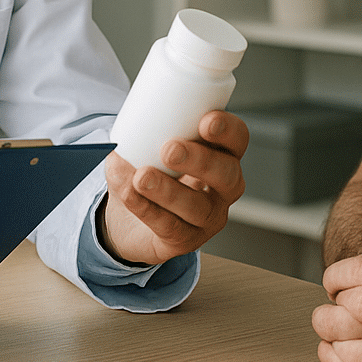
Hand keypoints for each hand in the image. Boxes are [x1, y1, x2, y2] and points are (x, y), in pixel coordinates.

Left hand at [99, 110, 247, 266]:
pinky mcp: (185, 240)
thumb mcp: (147, 148)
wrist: (129, 221)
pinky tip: (131, 194)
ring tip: (142, 178)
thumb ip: (142, 137)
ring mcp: (207, 217)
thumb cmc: (150, 174)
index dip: (228, 130)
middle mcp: (223, 188)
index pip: (237, 139)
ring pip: (197, 206)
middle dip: (201, 160)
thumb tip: (123, 136)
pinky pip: (169, 226)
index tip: (206, 121)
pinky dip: (147, 209)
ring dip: (168, 191)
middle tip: (170, 150)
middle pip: (227, 174)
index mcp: (221, 155)